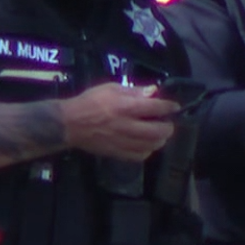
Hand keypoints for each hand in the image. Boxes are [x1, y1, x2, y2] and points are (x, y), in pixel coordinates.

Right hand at [59, 82, 178, 160]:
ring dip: (160, 140)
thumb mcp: (111, 88)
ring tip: (159, 134)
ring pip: (151, 146)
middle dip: (168, 127)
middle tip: (168, 123)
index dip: (169, 108)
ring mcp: (122, 142)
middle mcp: (127, 126)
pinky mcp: (117, 153)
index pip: (156, 108)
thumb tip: (153, 92)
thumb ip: (134, 91)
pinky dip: (147, 151)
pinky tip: (146, 145)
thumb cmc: (90, 101)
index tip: (175, 107)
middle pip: (158, 131)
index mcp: (125, 107)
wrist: (69, 123)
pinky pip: (139, 156)